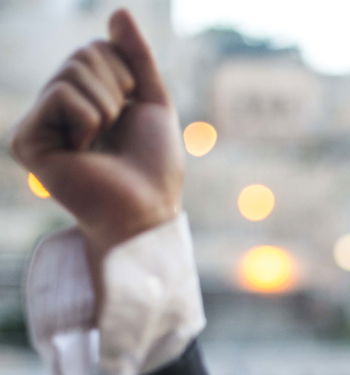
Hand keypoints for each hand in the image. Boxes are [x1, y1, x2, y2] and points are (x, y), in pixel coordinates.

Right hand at [9, 9, 182, 258]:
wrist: (148, 209)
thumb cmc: (153, 164)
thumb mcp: (152, 100)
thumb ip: (136, 57)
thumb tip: (118, 12)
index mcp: (77, 96)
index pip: (96, 47)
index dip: (125, 76)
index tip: (128, 115)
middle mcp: (51, 106)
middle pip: (83, 54)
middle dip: (115, 89)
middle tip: (115, 131)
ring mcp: (35, 122)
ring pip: (73, 72)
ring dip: (106, 107)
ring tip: (101, 144)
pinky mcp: (26, 140)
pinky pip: (63, 96)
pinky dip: (89, 121)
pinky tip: (83, 152)